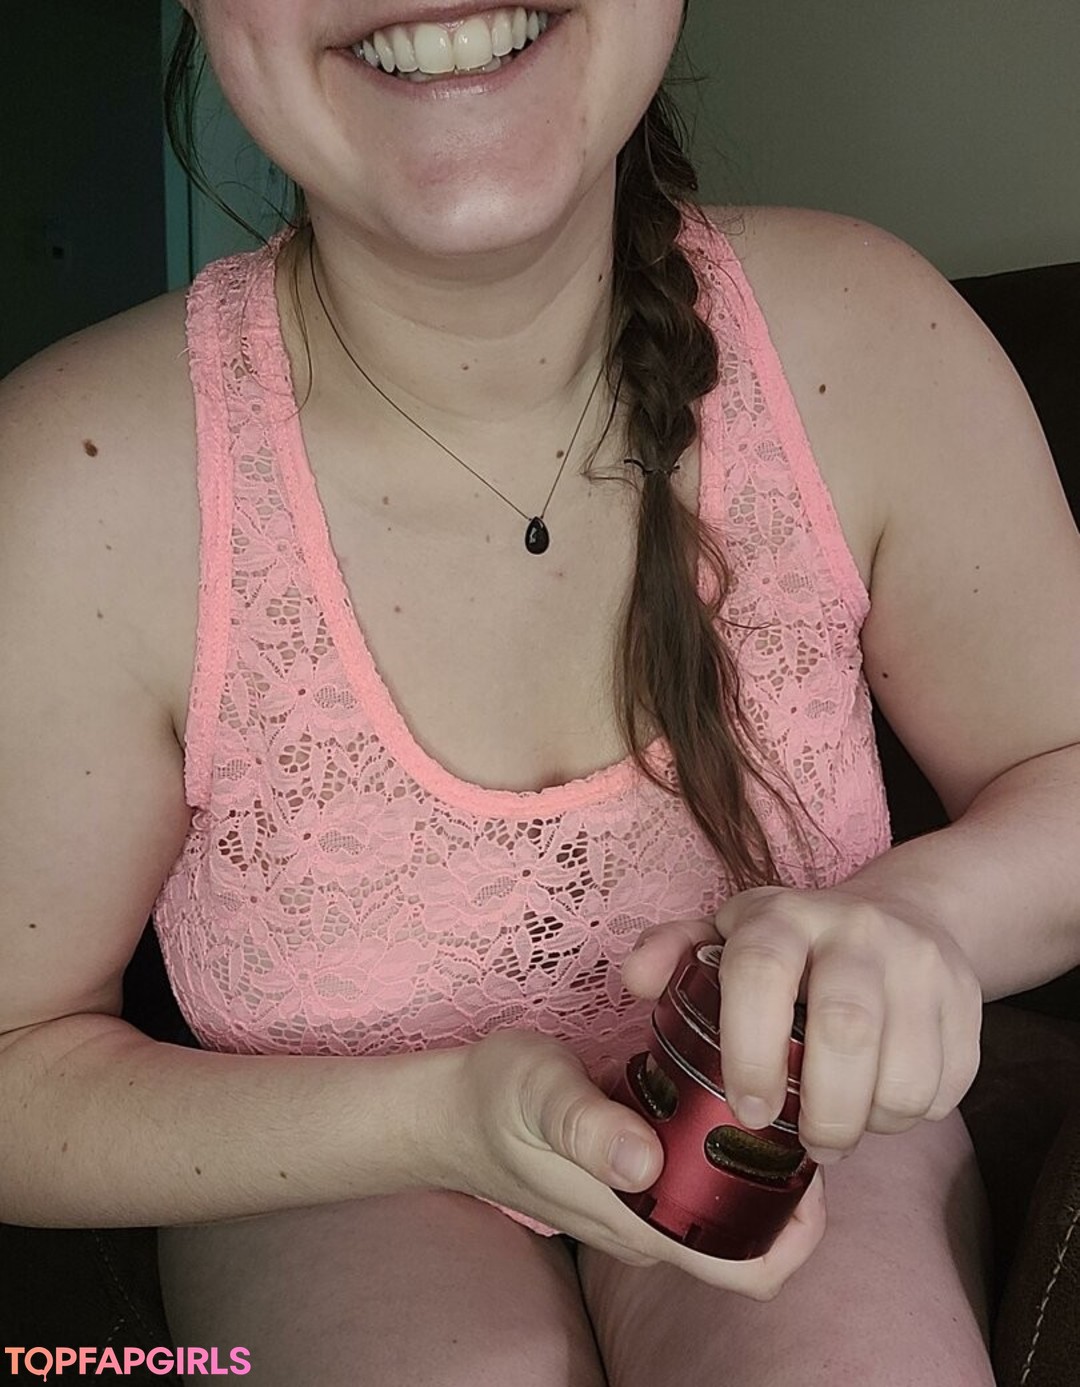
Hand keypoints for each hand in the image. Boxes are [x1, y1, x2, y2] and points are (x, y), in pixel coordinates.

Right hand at [436, 1027, 825, 1297]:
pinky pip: (693, 1182)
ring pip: (723, 1209)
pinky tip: (716, 1091)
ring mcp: (638, 1205)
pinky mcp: (629, 1176)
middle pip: (749, 1239)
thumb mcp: (539, 1095)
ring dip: (754, 1167)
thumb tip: (644, 1162)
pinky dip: (717, 1148)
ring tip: (767, 1095)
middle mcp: (647, 1227)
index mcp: (637, 1223)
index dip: (797, 1234)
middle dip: (787, 1188)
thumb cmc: (494, 1099)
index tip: (810, 1165)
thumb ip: (587, 1126)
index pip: (746, 1271)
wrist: (446, 1111)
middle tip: (797, 1110)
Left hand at [621, 890, 983, 1162]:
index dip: (751, 1047)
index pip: (762, 970)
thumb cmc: (794, 945)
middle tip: (807, 1141)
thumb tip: (635, 982)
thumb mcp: (726, 934)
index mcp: (783, 915)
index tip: (748, 1109)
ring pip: (903, 1071)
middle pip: (846, 1028)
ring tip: (842, 1125)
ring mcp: (919, 962)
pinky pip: (946, 1085)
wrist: (905, 913)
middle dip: (822, 1107)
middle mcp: (856, 929)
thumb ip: (671, 954)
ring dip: (870, 1122)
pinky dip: (911, 1115)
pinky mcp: (967, 1001)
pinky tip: (882, 1102)